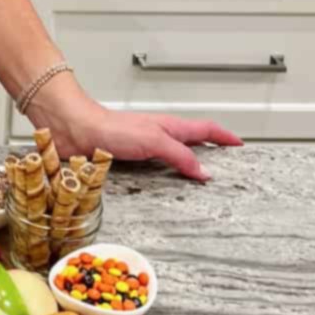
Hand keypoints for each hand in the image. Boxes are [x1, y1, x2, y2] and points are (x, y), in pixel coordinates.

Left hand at [29, 75, 242, 181]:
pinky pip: (153, 169)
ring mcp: (143, 147)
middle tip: (226, 166)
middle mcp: (158, 136)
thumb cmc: (109, 128)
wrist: (74, 131)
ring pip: (173, 156)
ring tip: (200, 180)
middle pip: (192, 142)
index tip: (240, 145)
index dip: (224, 136)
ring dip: (187, 166)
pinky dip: (164, 177)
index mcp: (170, 127)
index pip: (206, 129)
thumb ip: (180, 155)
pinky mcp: (127, 159)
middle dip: (211, 151)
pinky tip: (163, 187)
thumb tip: (204, 172)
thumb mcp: (154, 140)